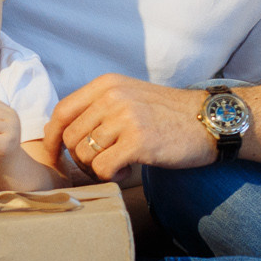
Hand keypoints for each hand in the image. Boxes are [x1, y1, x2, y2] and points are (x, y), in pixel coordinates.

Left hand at [45, 75, 214, 180]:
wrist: (209, 121)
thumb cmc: (168, 115)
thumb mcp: (130, 96)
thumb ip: (99, 108)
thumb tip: (63, 135)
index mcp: (106, 84)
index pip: (62, 112)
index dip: (51, 138)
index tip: (55, 156)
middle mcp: (112, 96)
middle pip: (70, 138)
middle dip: (79, 160)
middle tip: (102, 165)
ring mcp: (125, 117)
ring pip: (84, 155)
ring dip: (98, 169)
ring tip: (120, 164)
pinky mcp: (138, 141)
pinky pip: (103, 168)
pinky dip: (112, 176)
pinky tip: (129, 170)